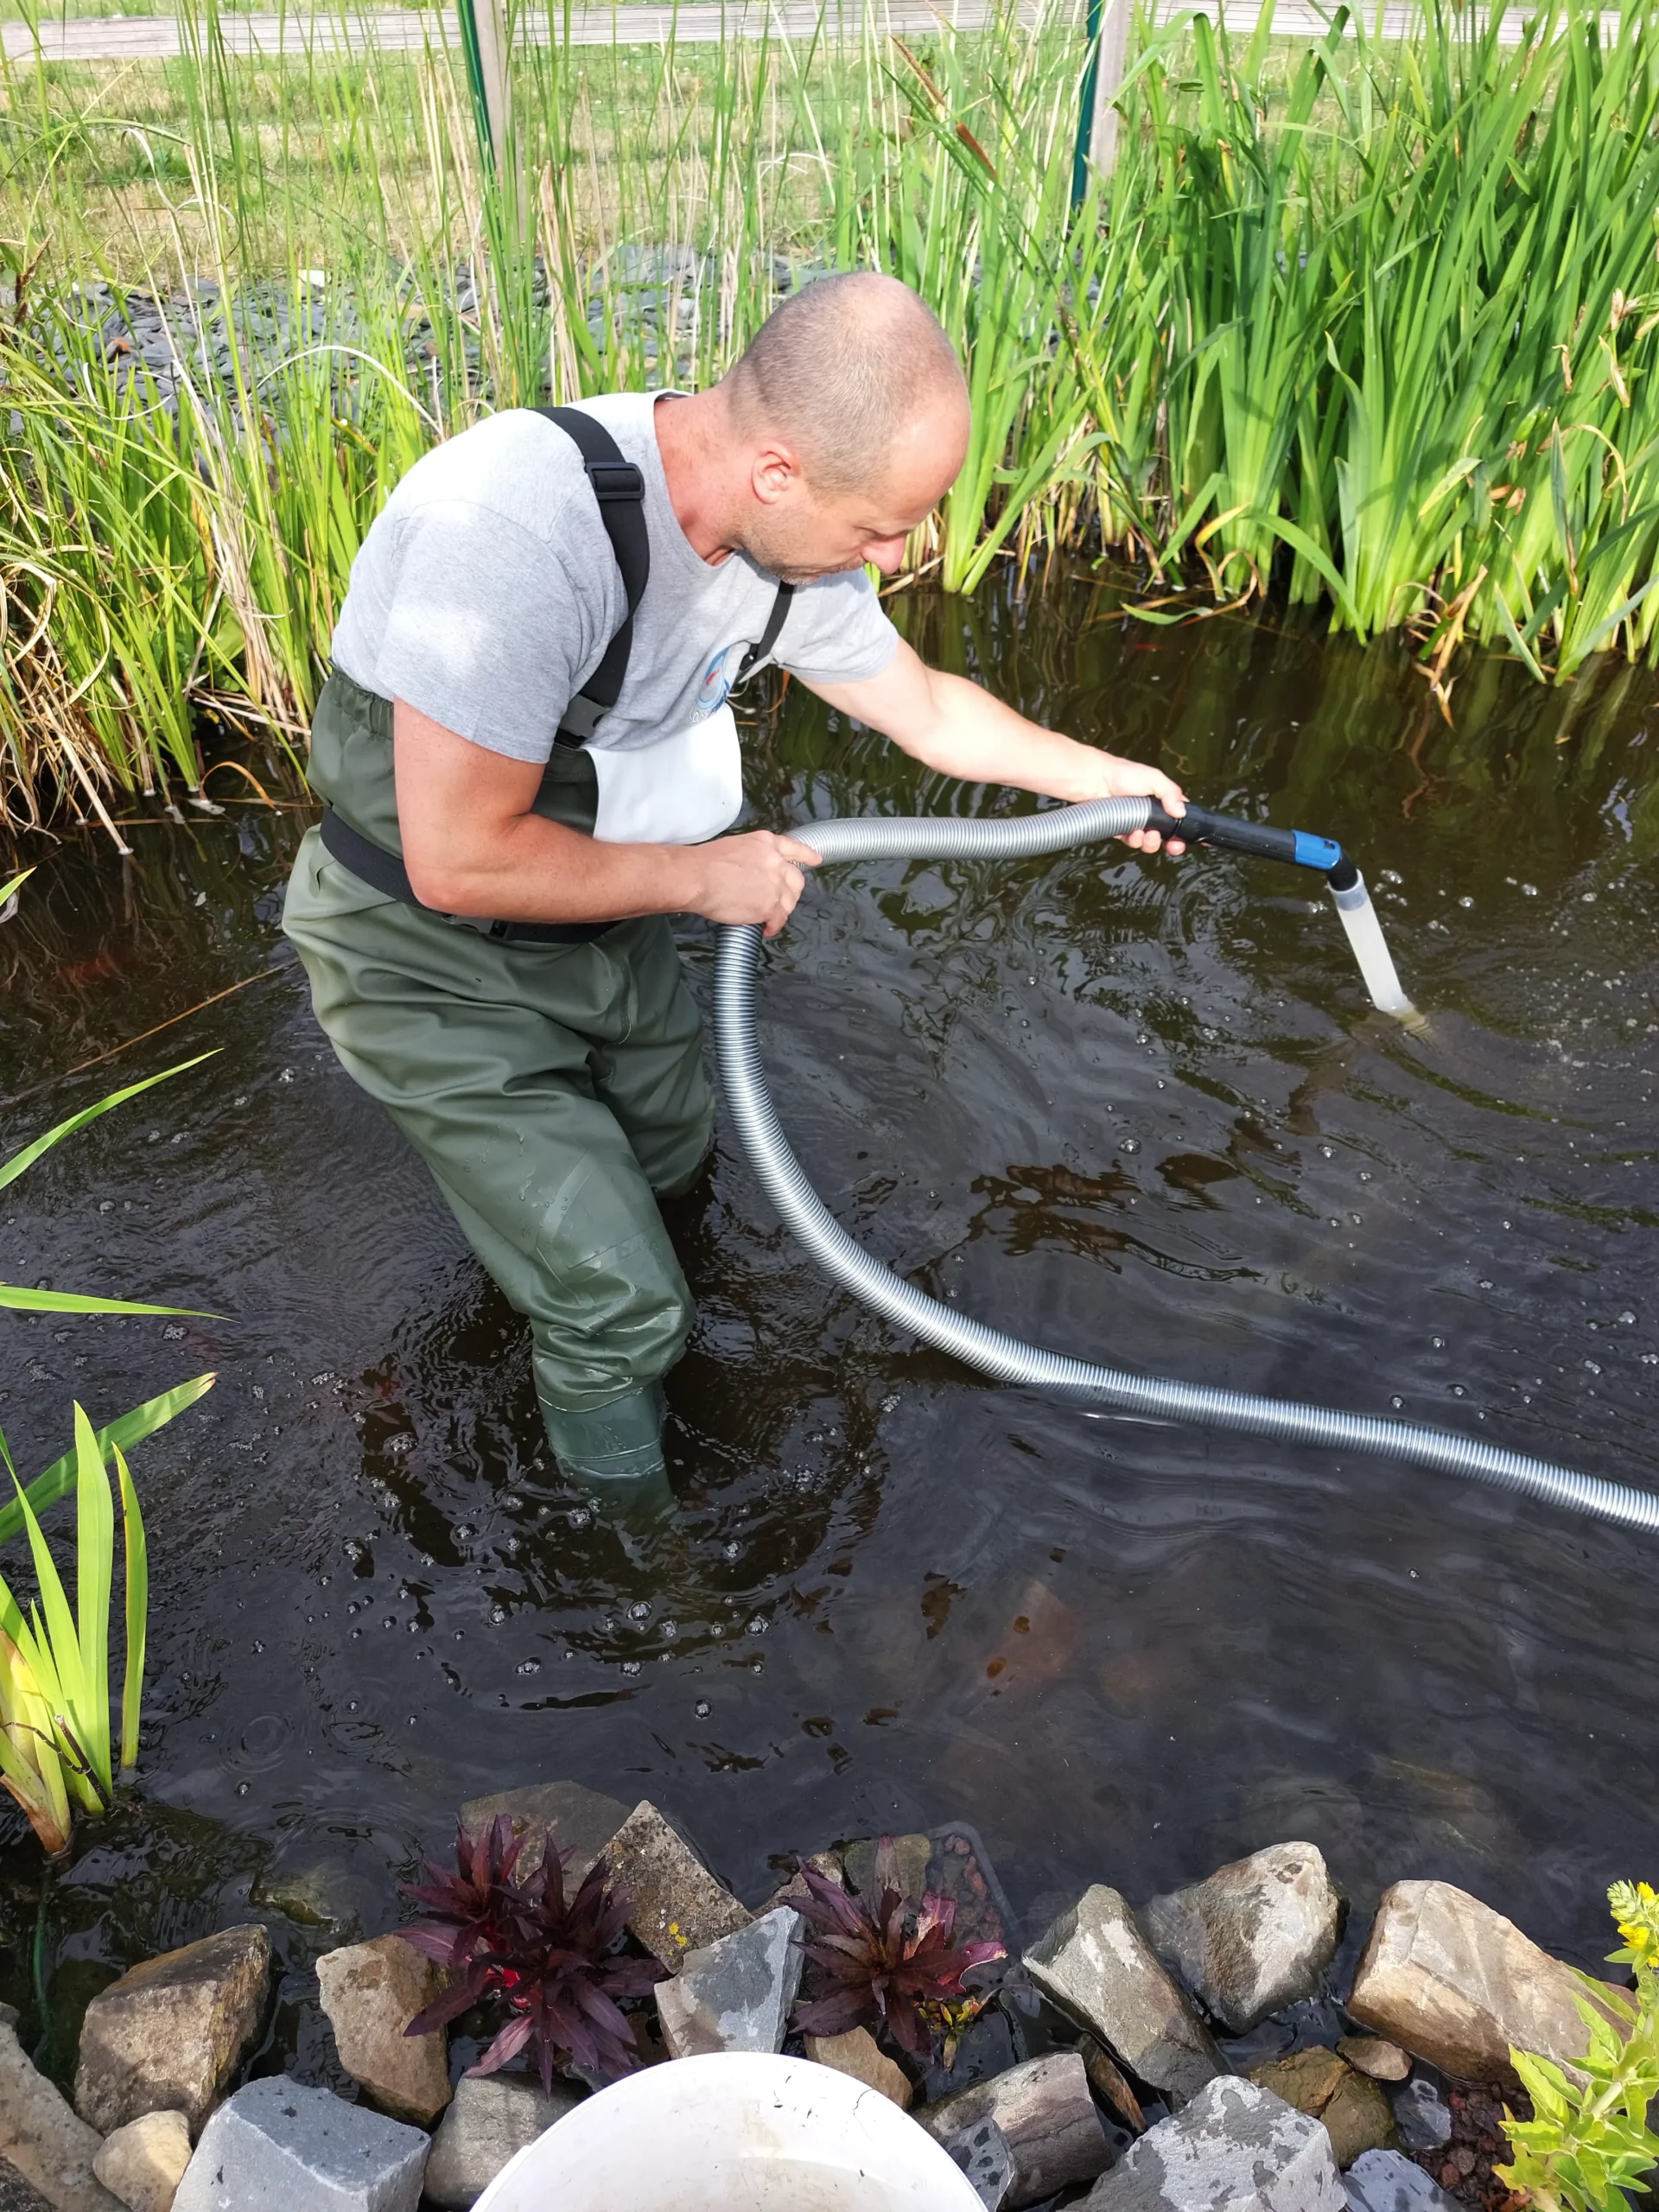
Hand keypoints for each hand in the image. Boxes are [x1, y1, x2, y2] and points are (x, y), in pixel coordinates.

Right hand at [683, 829, 822, 936]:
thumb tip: (752, 870)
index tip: (815, 860)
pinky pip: (779, 919)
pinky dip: (773, 926)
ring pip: (789, 902)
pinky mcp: (770, 905)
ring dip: (781, 911)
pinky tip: (766, 929)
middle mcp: (775, 861)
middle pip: (796, 879)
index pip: (794, 848)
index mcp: (766, 843)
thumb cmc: (705, 863)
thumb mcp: (735, 846)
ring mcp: (775, 884)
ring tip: (769, 917)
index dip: (807, 856)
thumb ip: (752, 856)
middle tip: (781, 900)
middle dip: (792, 892)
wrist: (697, 877)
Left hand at [1088, 754, 1187, 855]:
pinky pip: (1133, 842)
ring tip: (1147, 834)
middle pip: (1168, 835)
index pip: (1180, 817)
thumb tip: (1181, 812)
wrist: (1094, 780)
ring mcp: (1137, 822)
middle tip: (1172, 845)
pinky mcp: (1122, 830)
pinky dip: (1134, 841)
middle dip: (1172, 843)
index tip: (1189, 840)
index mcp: (1163, 799)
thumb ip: (1170, 793)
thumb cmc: (1123, 774)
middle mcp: (1151, 812)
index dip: (1185, 830)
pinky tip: (1132, 833)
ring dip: (1152, 842)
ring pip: (1150, 842)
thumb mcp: (1153, 778)